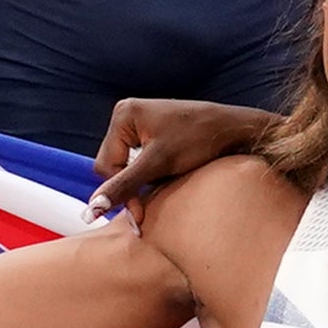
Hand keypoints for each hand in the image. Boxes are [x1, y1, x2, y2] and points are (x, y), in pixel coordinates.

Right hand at [91, 92, 267, 214]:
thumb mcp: (158, 165)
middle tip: (151, 202)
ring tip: (165, 185)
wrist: (235, 130)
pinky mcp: (155, 131)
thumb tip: (91, 211)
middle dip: (132, 185)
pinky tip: (169, 177)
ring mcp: (142, 122)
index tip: (139, 213)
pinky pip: (141, 160)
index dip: (120, 191)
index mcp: (123, 114)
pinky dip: (152, 174)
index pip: (105, 165)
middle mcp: (128, 114)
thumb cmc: (200, 140)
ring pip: (128, 165)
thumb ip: (123, 186)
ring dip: (143, 181)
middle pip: (114, 165)